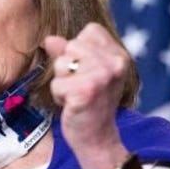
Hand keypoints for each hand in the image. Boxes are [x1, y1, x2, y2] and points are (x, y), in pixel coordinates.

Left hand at [42, 22, 128, 168]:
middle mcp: (115, 62)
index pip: (89, 31)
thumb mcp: (84, 72)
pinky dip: (58, 96)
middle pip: (71, 46)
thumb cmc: (89, 103)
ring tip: (76, 95)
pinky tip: (72, 105)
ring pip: (61, 64)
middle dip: (67, 67)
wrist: (97, 137)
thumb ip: (67, 53)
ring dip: (61, 82)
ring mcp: (102, 76)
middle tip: (80, 87)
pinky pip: (57, 84)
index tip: (87, 72)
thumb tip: (50, 39)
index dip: (79, 50)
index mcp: (120, 54)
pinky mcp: (86, 91)